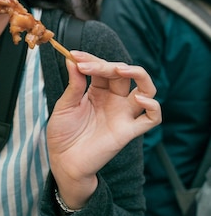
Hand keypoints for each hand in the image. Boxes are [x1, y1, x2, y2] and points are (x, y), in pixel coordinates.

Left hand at [47, 50, 160, 207]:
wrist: (63, 161)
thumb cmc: (62, 133)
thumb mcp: (65, 105)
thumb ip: (74, 84)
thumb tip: (72, 59)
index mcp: (98, 92)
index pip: (103, 68)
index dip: (91, 59)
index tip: (74, 55)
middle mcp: (114, 100)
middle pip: (123, 74)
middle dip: (107, 65)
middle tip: (87, 65)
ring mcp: (123, 114)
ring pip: (146, 89)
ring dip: (139, 75)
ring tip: (120, 70)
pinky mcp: (128, 131)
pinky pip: (151, 118)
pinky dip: (153, 107)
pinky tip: (141, 98)